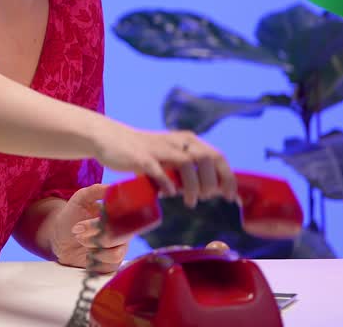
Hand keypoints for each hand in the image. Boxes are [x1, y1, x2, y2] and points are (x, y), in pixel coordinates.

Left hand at [49, 184, 129, 272]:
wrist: (59, 238)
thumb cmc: (71, 216)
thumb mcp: (80, 199)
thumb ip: (96, 191)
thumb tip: (112, 188)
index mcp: (118, 214)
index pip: (126, 217)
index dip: (110, 219)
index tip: (94, 218)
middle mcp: (122, 231)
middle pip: (120, 236)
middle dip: (96, 234)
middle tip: (78, 230)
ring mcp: (118, 248)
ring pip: (117, 253)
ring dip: (94, 248)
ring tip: (80, 240)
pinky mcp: (112, 263)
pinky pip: (111, 266)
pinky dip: (95, 260)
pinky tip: (86, 254)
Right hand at [93, 124, 237, 206]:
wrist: (111, 139)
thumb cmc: (145, 153)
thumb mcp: (171, 155)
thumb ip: (188, 169)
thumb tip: (211, 192)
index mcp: (187, 140)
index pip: (217, 156)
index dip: (228, 178)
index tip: (230, 197)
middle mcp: (176, 142)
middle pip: (206, 159)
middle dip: (211, 183)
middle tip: (205, 198)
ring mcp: (159, 149)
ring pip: (187, 164)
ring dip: (194, 187)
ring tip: (191, 202)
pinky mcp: (141, 158)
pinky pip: (160, 172)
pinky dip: (168, 186)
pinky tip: (168, 194)